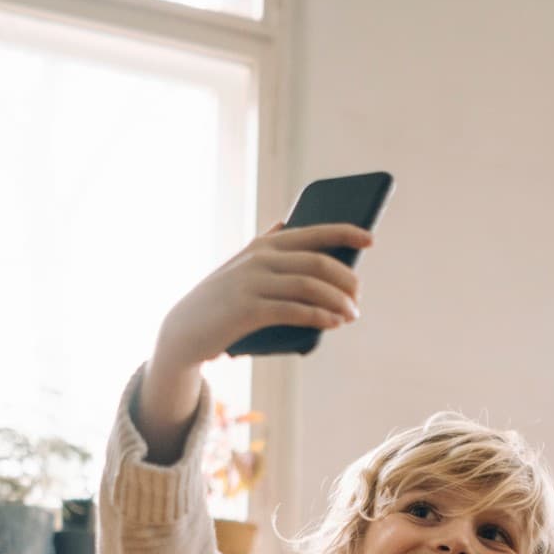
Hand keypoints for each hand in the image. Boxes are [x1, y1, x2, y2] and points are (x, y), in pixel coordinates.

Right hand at [135, 222, 370, 458]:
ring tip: (352, 314)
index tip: (370, 239)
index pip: (312, 231)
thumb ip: (266, 246)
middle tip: (358, 297)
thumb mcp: (243, 267)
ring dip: (338, 301)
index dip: (344, 232)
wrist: (184, 330)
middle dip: (346, 279)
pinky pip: (294, 311)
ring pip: (310, 286)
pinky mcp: (248, 310)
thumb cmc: (223, 301)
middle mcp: (260, 258)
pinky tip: (334, 323)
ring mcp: (253, 283)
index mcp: (264, 245)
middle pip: (318, 262)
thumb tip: (290, 222)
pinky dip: (320, 316)